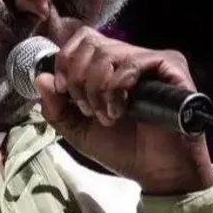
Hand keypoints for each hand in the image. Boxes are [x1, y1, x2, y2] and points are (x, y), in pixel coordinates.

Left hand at [36, 27, 212, 194]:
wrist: (157, 172)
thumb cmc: (125, 150)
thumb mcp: (78, 130)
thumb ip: (57, 107)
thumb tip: (41, 77)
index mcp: (110, 67)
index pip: (82, 39)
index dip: (65, 61)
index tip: (63, 91)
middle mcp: (131, 58)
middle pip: (90, 43)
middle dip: (78, 78)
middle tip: (88, 109)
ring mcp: (152, 60)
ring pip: (108, 53)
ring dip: (97, 88)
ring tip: (106, 116)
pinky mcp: (171, 67)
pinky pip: (133, 63)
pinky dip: (117, 88)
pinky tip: (120, 111)